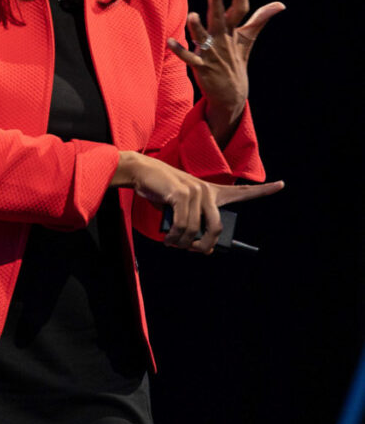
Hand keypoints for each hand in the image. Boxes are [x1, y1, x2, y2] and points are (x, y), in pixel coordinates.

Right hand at [111, 150, 283, 253]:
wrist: (142, 172)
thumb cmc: (162, 191)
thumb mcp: (181, 210)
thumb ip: (195, 225)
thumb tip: (204, 250)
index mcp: (212, 192)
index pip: (243, 192)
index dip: (264, 190)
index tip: (282, 184)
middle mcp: (207, 190)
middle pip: (217, 228)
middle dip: (205, 246)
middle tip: (192, 251)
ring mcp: (195, 191)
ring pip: (196, 231)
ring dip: (182, 244)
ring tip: (172, 244)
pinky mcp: (181, 194)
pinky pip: (183, 225)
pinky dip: (175, 237)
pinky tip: (169, 239)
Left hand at [167, 0, 284, 138]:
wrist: (232, 95)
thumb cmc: (236, 62)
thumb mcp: (247, 40)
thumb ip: (258, 20)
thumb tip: (280, 5)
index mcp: (233, 32)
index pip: (240, 10)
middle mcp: (222, 40)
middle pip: (220, 18)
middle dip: (217, 2)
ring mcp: (212, 54)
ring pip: (203, 37)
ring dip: (197, 27)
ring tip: (193, 15)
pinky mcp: (201, 67)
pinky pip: (189, 57)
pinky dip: (180, 50)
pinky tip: (170, 40)